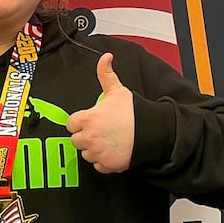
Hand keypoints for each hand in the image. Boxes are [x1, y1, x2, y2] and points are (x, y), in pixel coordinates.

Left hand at [66, 53, 134, 173]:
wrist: (152, 131)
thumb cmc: (134, 111)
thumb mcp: (118, 90)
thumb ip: (106, 74)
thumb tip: (106, 57)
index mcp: (87, 119)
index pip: (70, 124)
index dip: (80, 122)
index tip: (90, 120)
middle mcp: (89, 138)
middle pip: (76, 140)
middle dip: (85, 135)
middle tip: (100, 130)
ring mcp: (97, 153)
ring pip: (86, 153)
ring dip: (93, 149)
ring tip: (108, 140)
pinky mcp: (107, 165)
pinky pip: (98, 165)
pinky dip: (103, 161)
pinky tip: (113, 151)